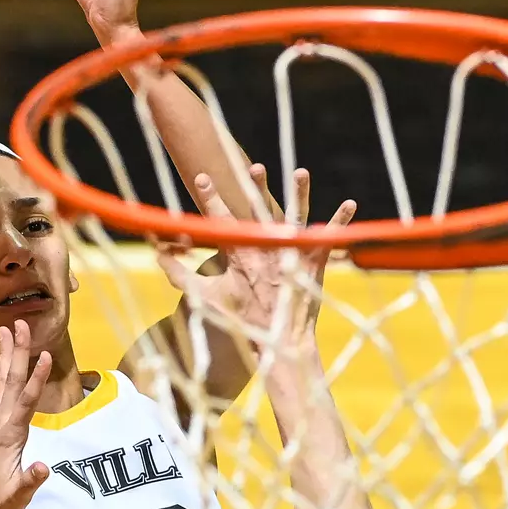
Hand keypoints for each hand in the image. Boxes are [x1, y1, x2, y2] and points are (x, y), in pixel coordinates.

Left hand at [0, 319, 52, 508]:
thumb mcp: (16, 497)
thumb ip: (29, 481)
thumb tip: (43, 467)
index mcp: (10, 437)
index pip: (26, 402)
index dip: (36, 379)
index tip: (45, 355)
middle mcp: (2, 425)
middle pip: (12, 382)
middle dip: (17, 352)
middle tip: (19, 324)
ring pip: (4, 384)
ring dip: (7, 357)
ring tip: (6, 331)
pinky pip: (1, 396)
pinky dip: (2, 376)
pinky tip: (1, 365)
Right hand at [156, 166, 356, 353]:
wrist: (279, 342)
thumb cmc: (240, 321)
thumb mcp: (203, 297)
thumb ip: (178, 273)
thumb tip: (156, 252)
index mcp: (240, 255)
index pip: (222, 221)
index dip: (211, 199)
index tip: (204, 177)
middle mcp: (267, 249)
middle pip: (261, 211)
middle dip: (256, 188)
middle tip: (253, 166)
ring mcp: (293, 254)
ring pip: (297, 216)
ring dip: (300, 193)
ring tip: (301, 172)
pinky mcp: (315, 262)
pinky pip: (330, 237)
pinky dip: (341, 221)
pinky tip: (351, 203)